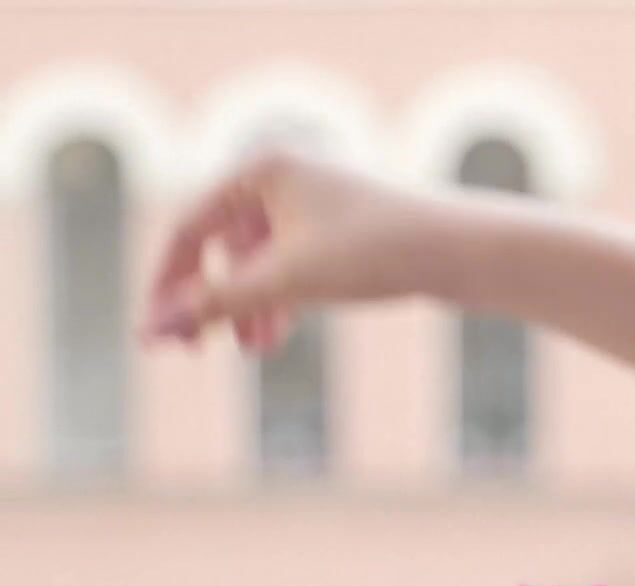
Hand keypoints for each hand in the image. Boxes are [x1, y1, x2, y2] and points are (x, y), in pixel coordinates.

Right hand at [141, 150, 458, 351]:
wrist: (464, 251)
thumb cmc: (376, 253)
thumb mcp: (284, 281)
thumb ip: (214, 304)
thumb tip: (149, 331)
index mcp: (261, 165)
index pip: (188, 227)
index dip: (167, 284)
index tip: (155, 335)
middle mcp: (285, 172)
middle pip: (221, 243)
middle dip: (210, 299)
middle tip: (194, 350)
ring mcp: (315, 198)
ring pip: (258, 258)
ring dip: (246, 306)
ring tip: (253, 350)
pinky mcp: (342, 226)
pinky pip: (290, 262)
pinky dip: (279, 298)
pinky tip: (276, 336)